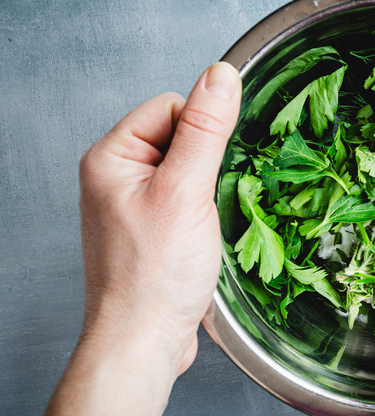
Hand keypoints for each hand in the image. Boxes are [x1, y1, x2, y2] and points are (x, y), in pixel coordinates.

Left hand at [42, 62, 240, 415]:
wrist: (144, 340)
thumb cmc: (154, 275)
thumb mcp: (186, 192)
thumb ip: (205, 130)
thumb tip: (221, 75)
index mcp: (112, 157)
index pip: (171, 106)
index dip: (201, 132)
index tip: (208, 169)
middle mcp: (118, 176)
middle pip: (182, 137)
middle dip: (207, 165)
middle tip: (203, 203)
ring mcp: (134, 203)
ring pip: (190, 171)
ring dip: (209, 192)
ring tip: (199, 226)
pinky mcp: (152, 227)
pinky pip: (188, 199)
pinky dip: (205, 212)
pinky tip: (201, 238)